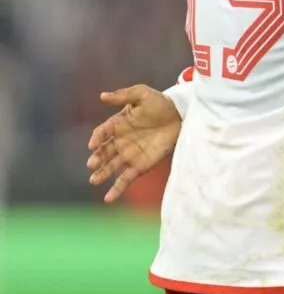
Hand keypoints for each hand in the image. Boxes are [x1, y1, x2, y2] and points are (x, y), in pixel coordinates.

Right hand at [87, 85, 181, 203]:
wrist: (180, 115)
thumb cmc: (159, 102)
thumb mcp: (142, 94)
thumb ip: (123, 95)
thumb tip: (102, 96)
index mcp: (116, 125)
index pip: (102, 133)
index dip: (97, 138)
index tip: (93, 144)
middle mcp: (119, 141)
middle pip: (104, 152)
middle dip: (97, 159)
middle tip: (92, 164)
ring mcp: (129, 155)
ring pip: (111, 167)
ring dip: (102, 174)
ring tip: (93, 180)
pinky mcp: (140, 165)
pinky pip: (125, 179)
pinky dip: (117, 188)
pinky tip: (108, 199)